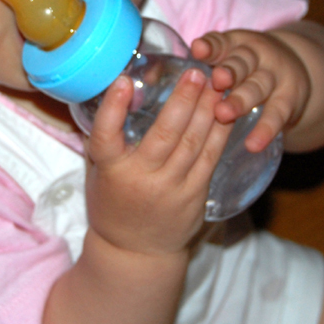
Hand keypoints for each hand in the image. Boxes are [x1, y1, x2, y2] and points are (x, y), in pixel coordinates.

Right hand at [84, 70, 228, 255]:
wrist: (136, 251)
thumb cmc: (113, 202)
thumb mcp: (98, 171)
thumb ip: (108, 138)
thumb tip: (118, 92)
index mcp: (111, 172)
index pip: (106, 137)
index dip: (114, 108)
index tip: (124, 81)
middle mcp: (141, 180)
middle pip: (164, 135)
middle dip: (182, 100)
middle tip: (195, 72)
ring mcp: (171, 189)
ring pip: (193, 143)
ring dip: (206, 110)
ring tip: (215, 82)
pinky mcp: (195, 195)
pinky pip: (210, 157)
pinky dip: (219, 131)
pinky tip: (225, 111)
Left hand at [191, 29, 310, 151]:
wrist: (299, 68)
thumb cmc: (246, 67)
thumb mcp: (228, 56)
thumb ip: (199, 64)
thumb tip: (151, 76)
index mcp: (235, 44)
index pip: (222, 42)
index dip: (211, 46)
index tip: (198, 49)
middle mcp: (257, 56)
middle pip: (242, 63)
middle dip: (229, 71)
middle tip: (216, 81)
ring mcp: (274, 77)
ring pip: (257, 87)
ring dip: (241, 100)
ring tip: (223, 113)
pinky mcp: (289, 99)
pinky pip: (277, 115)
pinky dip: (266, 130)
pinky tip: (253, 144)